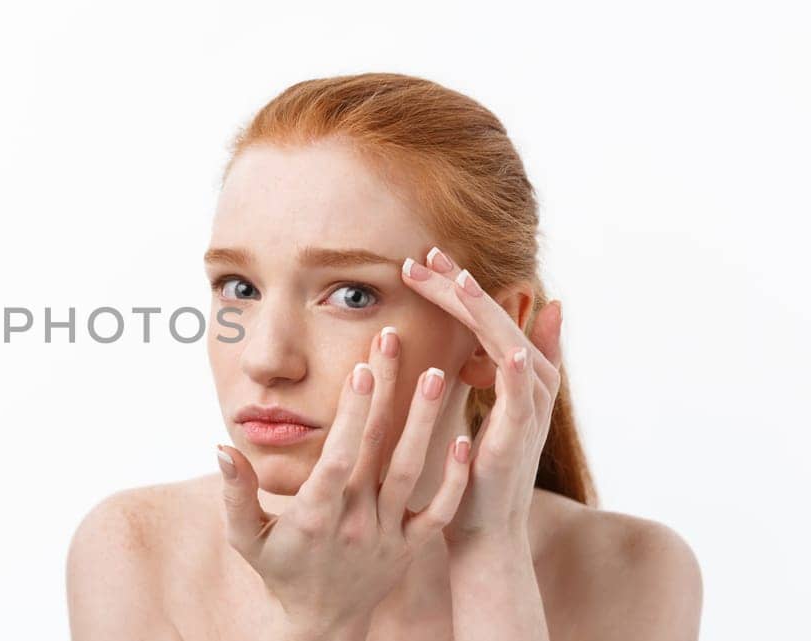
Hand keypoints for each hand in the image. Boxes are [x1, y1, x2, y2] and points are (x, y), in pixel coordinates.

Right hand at [216, 326, 471, 637]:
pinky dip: (454, 478)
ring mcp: (387, 535)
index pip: (338, 458)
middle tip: (394, 341)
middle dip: (387, 393)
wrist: (320, 624)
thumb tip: (222, 447)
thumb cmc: (278, 570)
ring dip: (426, 422)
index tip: (362, 371)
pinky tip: (465, 437)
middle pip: (378, 450)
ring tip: (437, 373)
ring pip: (413, 472)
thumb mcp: (245, 538)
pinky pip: (438, 511)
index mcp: (314, 517)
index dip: (352, 415)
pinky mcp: (412, 546)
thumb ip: (234, 493)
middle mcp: (356, 523)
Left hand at [400, 247, 564, 550]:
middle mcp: (529, 385)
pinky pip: (523, 401)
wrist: (483, 530)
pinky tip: (510, 350)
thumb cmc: (475, 472)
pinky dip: (520, 373)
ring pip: (510, 347)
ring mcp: (527, 410)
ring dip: (485, 314)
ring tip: (461, 281)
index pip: (484, 317)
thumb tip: (520, 325)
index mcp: (515, 375)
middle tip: (426, 254)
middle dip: (461, 288)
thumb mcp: (484, 411)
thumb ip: (494, 368)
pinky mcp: (519, 439)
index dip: (457, 287)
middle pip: (496, 321)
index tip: (422, 258)